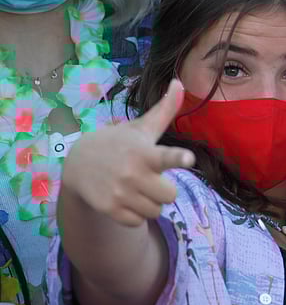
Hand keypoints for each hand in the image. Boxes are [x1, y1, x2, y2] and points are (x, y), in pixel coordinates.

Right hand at [61, 80, 194, 227]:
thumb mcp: (141, 127)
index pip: (167, 156)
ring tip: (136, 189)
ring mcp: (120, 193)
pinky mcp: (108, 209)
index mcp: (145, 152)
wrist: (79, 163)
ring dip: (150, 203)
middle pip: (170, 195)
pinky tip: (125, 200)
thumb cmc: (120, 143)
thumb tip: (179, 82)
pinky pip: (137, 222)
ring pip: (155, 211)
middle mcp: (133, 173)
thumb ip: (164, 109)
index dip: (178, 158)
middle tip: (150, 179)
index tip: (188, 158)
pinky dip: (135, 215)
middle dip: (164, 190)